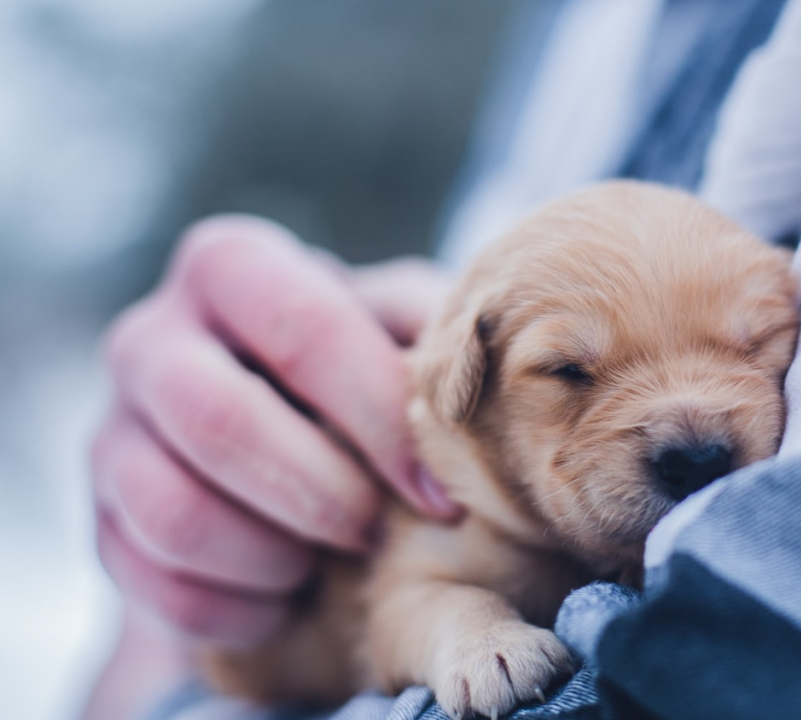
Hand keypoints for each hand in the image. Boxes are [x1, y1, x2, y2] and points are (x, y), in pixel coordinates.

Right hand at [91, 215, 459, 648]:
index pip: (304, 330)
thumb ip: (434, 326)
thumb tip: (484, 361)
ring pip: (172, 512)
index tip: (440, 493)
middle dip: (320, 494)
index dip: (379, 420)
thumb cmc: (361, 368)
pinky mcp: (102, 520)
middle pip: (217, 420)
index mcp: (230, 267)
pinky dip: (238, 609)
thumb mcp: (401, 324)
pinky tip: (289, 597)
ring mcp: (112, 430)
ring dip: (273, 555)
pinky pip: (155, 585)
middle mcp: (150, 337)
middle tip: (376, 531)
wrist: (281, 432)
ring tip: (329, 561)